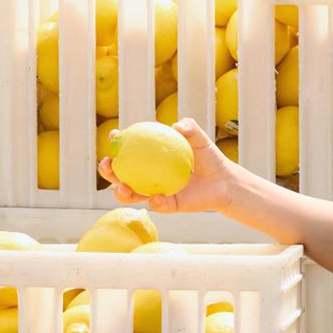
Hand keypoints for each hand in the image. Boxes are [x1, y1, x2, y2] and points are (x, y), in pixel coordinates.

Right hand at [98, 118, 234, 213]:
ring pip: (133, 195)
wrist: (225, 180)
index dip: (116, 144)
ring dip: (122, 193)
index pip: (127, 151)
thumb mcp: (199, 139)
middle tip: (107, 165)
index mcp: (150, 158)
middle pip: (121, 175)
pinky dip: (156, 203)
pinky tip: (156, 198)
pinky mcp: (169, 206)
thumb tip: (177, 126)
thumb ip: (190, 128)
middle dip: (108, 171)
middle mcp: (148, 176)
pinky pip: (159, 206)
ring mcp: (156, 192)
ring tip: (123, 188)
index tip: (114, 136)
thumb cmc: (209, 157)